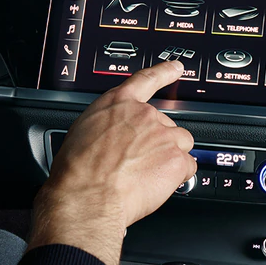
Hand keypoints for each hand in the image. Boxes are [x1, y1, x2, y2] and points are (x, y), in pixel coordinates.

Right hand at [28, 60, 195, 264]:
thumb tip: (114, 136)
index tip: (176, 67)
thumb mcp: (82, 133)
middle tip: (140, 163)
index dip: (164, 72)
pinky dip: (178, 177)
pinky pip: (188, 167)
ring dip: (171, 157)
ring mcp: (163, 135)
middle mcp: (144, 115)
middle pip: (166, 124)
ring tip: (148, 174)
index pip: (146, 80)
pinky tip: (158, 185)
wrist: (86, 197)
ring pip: (181, 144)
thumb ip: (107, 126)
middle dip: (159, 142)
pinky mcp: (176, 159)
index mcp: (118, 105)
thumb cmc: (77, 171)